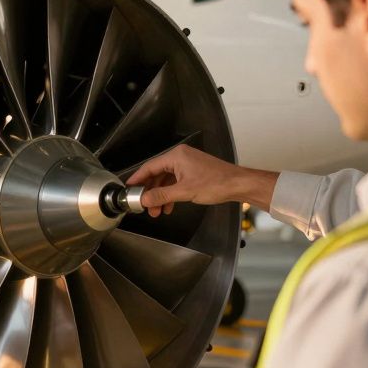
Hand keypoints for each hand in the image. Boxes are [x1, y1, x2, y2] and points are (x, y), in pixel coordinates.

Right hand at [127, 145, 278, 217]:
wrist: (238, 185)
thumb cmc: (217, 183)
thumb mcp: (184, 192)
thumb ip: (161, 196)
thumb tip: (145, 199)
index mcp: (176, 156)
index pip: (150, 167)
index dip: (138, 179)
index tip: (129, 188)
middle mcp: (181, 157)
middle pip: (157, 174)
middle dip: (150, 192)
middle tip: (144, 205)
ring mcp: (188, 165)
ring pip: (166, 180)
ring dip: (161, 196)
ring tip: (157, 210)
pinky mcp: (194, 172)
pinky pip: (176, 182)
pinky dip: (170, 194)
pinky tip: (169, 206)